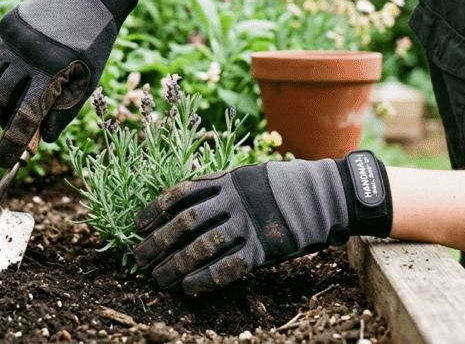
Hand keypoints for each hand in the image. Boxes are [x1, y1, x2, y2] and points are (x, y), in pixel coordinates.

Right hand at [0, 0, 137, 166]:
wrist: (86, 0)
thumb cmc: (90, 49)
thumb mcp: (85, 84)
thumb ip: (61, 114)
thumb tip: (39, 141)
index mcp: (51, 76)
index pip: (22, 122)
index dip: (9, 146)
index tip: (2, 162)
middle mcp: (26, 59)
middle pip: (3, 103)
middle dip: (6, 119)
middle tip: (17, 125)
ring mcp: (11, 42)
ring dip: (6, 92)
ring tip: (25, 88)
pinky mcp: (3, 30)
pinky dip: (3, 69)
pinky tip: (21, 64)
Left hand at [133, 151, 392, 294]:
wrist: (327, 195)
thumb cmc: (285, 187)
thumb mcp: (249, 176)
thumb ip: (220, 186)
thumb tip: (184, 203)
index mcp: (228, 179)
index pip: (181, 193)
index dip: (155, 210)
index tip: (137, 226)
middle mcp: (234, 200)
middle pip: (185, 223)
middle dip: (158, 243)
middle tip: (140, 260)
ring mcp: (249, 223)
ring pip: (202, 247)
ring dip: (176, 265)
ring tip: (159, 279)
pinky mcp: (265, 248)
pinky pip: (229, 266)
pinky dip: (205, 279)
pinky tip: (188, 288)